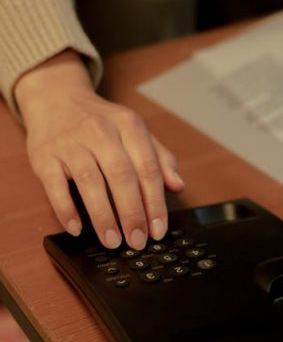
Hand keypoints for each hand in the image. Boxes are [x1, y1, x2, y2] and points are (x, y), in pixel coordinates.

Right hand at [15, 50, 183, 249]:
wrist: (58, 100)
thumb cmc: (103, 123)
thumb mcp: (135, 132)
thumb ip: (159, 158)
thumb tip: (178, 186)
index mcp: (129, 126)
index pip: (148, 168)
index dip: (155, 202)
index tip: (158, 229)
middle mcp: (101, 132)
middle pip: (122, 177)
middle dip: (132, 214)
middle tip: (137, 241)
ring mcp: (71, 143)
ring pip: (90, 182)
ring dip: (103, 216)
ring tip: (113, 241)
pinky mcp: (45, 156)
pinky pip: (55, 186)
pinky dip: (66, 209)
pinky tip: (77, 228)